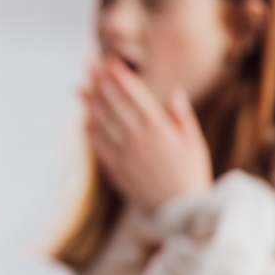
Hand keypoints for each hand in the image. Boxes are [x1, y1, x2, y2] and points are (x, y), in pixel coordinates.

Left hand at [83, 56, 212, 210]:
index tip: (109, 63)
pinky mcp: (117, 169)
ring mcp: (124, 154)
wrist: (182, 211)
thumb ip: (181, 117)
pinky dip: (92, 133)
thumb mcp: (194, 143)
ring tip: (79, 89)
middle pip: (114, 105)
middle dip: (101, 84)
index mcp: (158, 128)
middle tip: (89, 66)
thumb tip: (174, 93)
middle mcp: (137, 138)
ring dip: (90, 105)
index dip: (120, 78)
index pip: (134, 96)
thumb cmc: (192, 174)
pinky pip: (100, 147)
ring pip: (102, 123)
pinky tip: (85, 122)